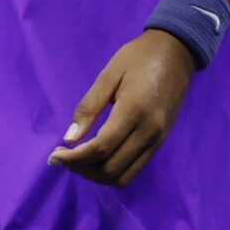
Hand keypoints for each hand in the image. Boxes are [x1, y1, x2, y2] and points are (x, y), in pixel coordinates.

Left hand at [47, 30, 195, 187]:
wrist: (176, 52)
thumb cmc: (138, 57)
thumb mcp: (108, 74)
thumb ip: (89, 107)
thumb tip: (70, 138)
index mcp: (133, 111)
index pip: (101, 148)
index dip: (74, 159)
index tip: (54, 156)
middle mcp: (148, 132)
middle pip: (111, 169)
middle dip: (81, 169)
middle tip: (61, 157)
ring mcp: (156, 140)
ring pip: (123, 176)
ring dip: (96, 175)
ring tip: (77, 160)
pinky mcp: (159, 142)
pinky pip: (134, 169)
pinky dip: (112, 171)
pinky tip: (96, 157)